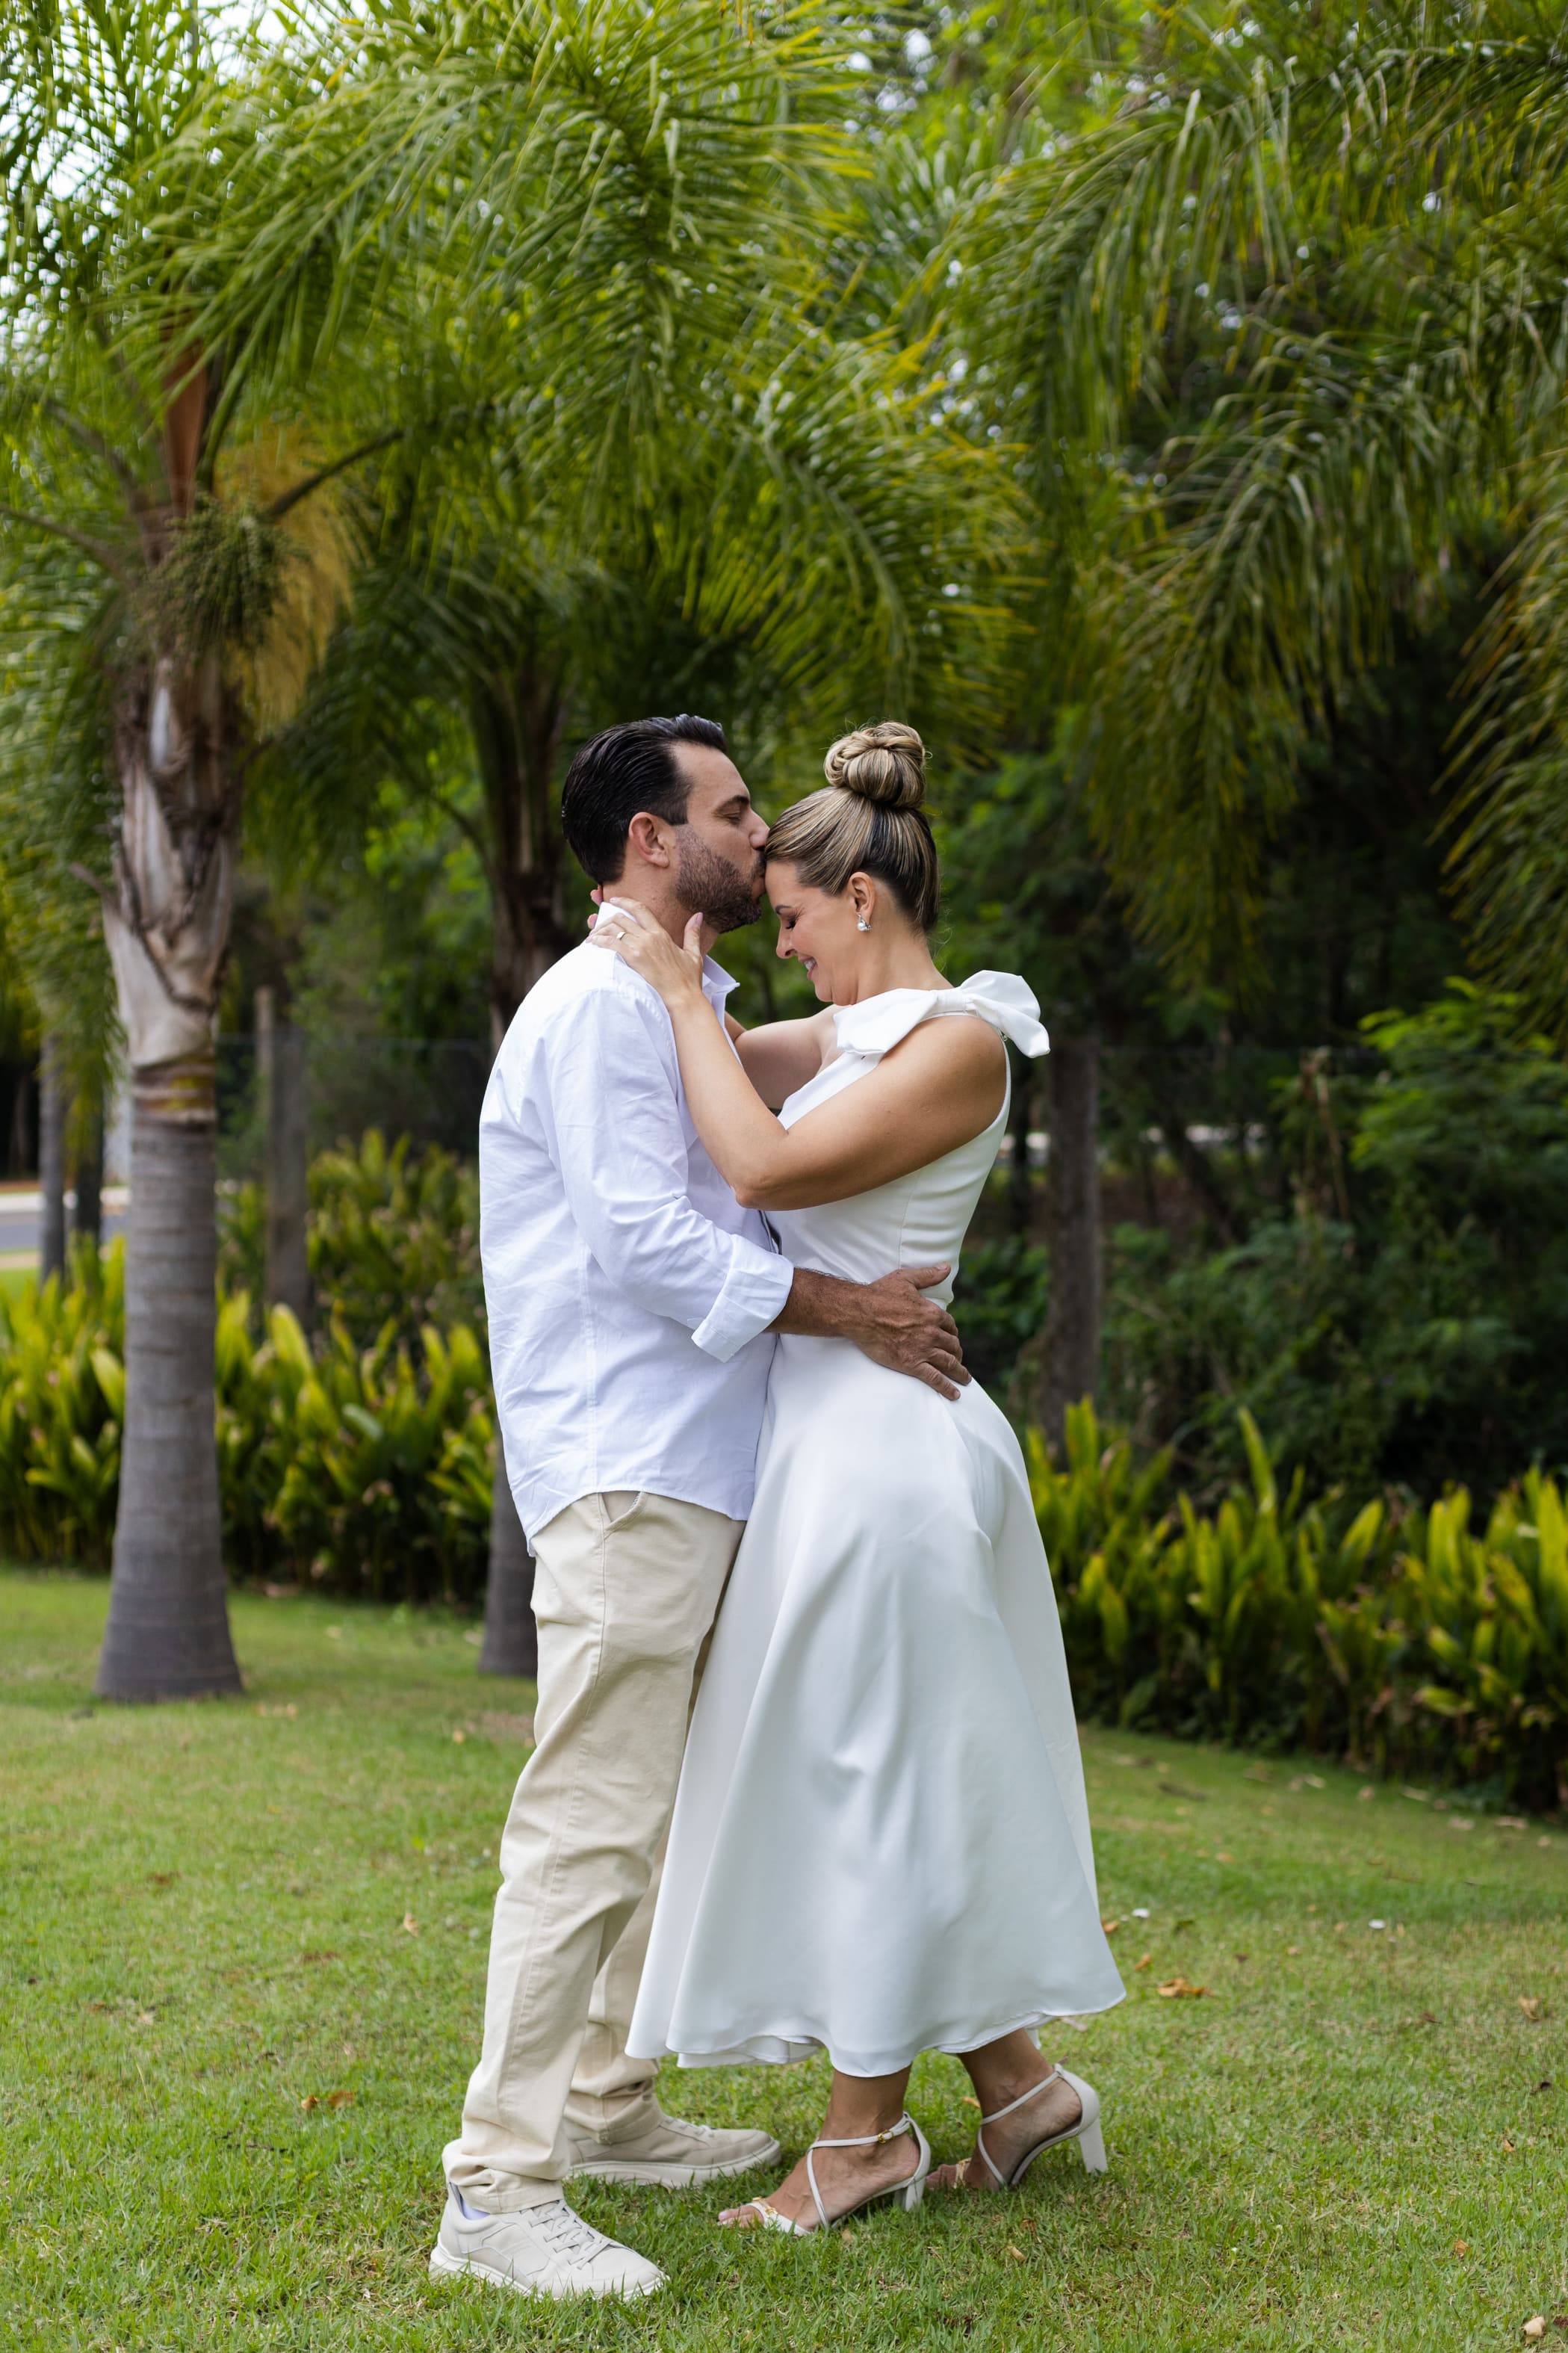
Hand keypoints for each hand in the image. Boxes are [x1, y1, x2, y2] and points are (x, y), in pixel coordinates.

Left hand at [589, 898, 706, 1010]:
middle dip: (606, 919)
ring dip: (599, 930)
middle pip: (622, 918)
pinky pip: (611, 943)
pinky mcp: (633, 958)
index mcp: (661, 933)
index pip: (641, 909)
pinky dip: (599, 941)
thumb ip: (693, 933)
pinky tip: (592, 944)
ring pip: (614, 928)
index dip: (625, 902)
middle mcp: (650, 936)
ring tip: (592, 937)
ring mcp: (641, 946)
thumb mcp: (694, 954)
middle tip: (597, 925)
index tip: (614, 900)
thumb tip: (698, 915)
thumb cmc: (688, 981)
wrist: (683, 998)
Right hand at [847, 1264, 968, 1398]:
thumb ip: (928, 1275)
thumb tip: (946, 1267)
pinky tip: (954, 1394)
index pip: (950, 1325)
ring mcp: (923, 1350)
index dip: (952, 1332)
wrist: (859, 1313)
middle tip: (958, 1359)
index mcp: (932, 1313)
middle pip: (952, 1345)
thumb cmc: (880, 1294)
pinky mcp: (912, 1364)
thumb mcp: (906, 1279)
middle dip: (957, 1352)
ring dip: (959, 1371)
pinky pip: (935, 1378)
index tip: (951, 1337)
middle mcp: (932, 1333)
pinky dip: (947, 1387)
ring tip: (965, 1379)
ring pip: (949, 1363)